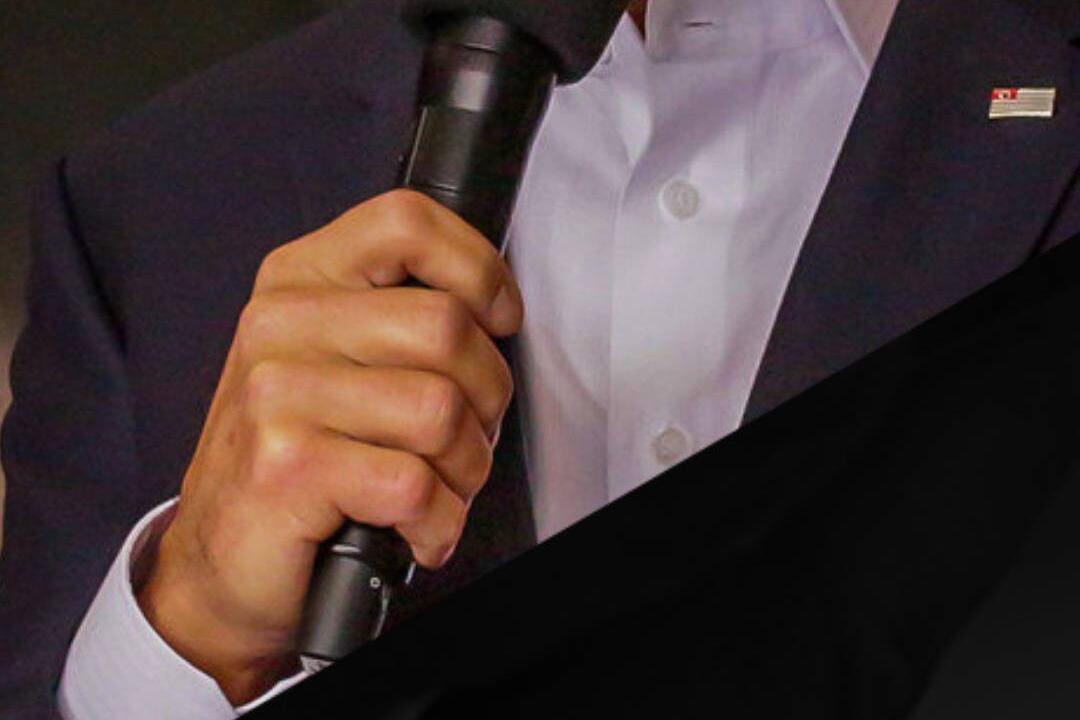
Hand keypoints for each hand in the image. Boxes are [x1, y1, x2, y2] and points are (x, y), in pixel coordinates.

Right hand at [136, 190, 522, 702]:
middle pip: (446, 326)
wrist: (220, 558)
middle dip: (487, 396)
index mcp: (301, 279)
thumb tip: (493, 308)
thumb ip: (396, 316)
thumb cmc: (298, 456)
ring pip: (439, 410)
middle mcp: (281, 323)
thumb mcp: (335, 360)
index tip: (498, 320)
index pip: (406, 221)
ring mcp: (277, 394)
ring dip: (465, 468)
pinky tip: (415, 529)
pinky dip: (438, 521)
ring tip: (438, 485)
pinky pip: (415, 485)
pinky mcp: (286, 467)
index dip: (479, 270)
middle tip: (465, 434)